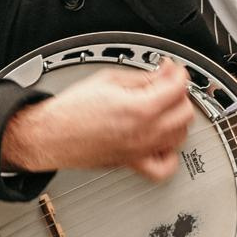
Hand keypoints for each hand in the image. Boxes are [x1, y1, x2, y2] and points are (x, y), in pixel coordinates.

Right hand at [1, 59, 195, 181]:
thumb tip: (163, 73)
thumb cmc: (71, 110)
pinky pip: (165, 167)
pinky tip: (164, 140)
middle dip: (179, 95)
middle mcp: (144, 134)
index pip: (178, 89)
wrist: (51, 134)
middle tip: (167, 85)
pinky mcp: (133, 163)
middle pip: (184, 113)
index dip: (178, 74)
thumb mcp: (108, 79)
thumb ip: (142, 77)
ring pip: (180, 136)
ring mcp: (140, 151)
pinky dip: (171, 154)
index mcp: (139, 109)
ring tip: (164, 107)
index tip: (172, 69)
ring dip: (177, 119)